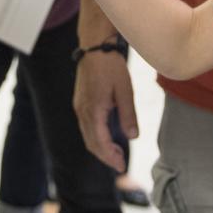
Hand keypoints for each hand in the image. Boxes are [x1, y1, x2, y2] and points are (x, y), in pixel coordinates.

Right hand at [74, 50, 136, 172]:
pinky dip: (95, 136)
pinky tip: (107, 135)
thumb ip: (128, 115)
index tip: (122, 166)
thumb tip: (133, 137)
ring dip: (100, 147)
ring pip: (87, 135)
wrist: (95, 46)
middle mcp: (83, 111)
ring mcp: (79, 106)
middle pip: (91, 142)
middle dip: (105, 156)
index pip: (100, 143)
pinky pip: (85, 126)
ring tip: (115, 152)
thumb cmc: (111, 66)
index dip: (111, 157)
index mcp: (94, 110)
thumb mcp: (125, 90)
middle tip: (120, 164)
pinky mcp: (80, 101)